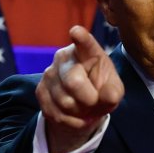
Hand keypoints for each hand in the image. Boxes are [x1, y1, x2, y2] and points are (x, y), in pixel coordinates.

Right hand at [36, 26, 124, 152]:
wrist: (83, 105)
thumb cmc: (101, 90)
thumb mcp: (113, 90)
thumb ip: (114, 92)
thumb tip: (108, 96)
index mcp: (87, 51)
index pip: (84, 43)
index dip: (81, 38)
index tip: (76, 32)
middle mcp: (64, 57)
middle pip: (74, 82)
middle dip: (88, 99)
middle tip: (94, 101)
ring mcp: (49, 73)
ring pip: (65, 102)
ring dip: (79, 112)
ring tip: (84, 106)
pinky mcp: (40, 90)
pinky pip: (57, 114)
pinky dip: (70, 120)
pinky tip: (74, 113)